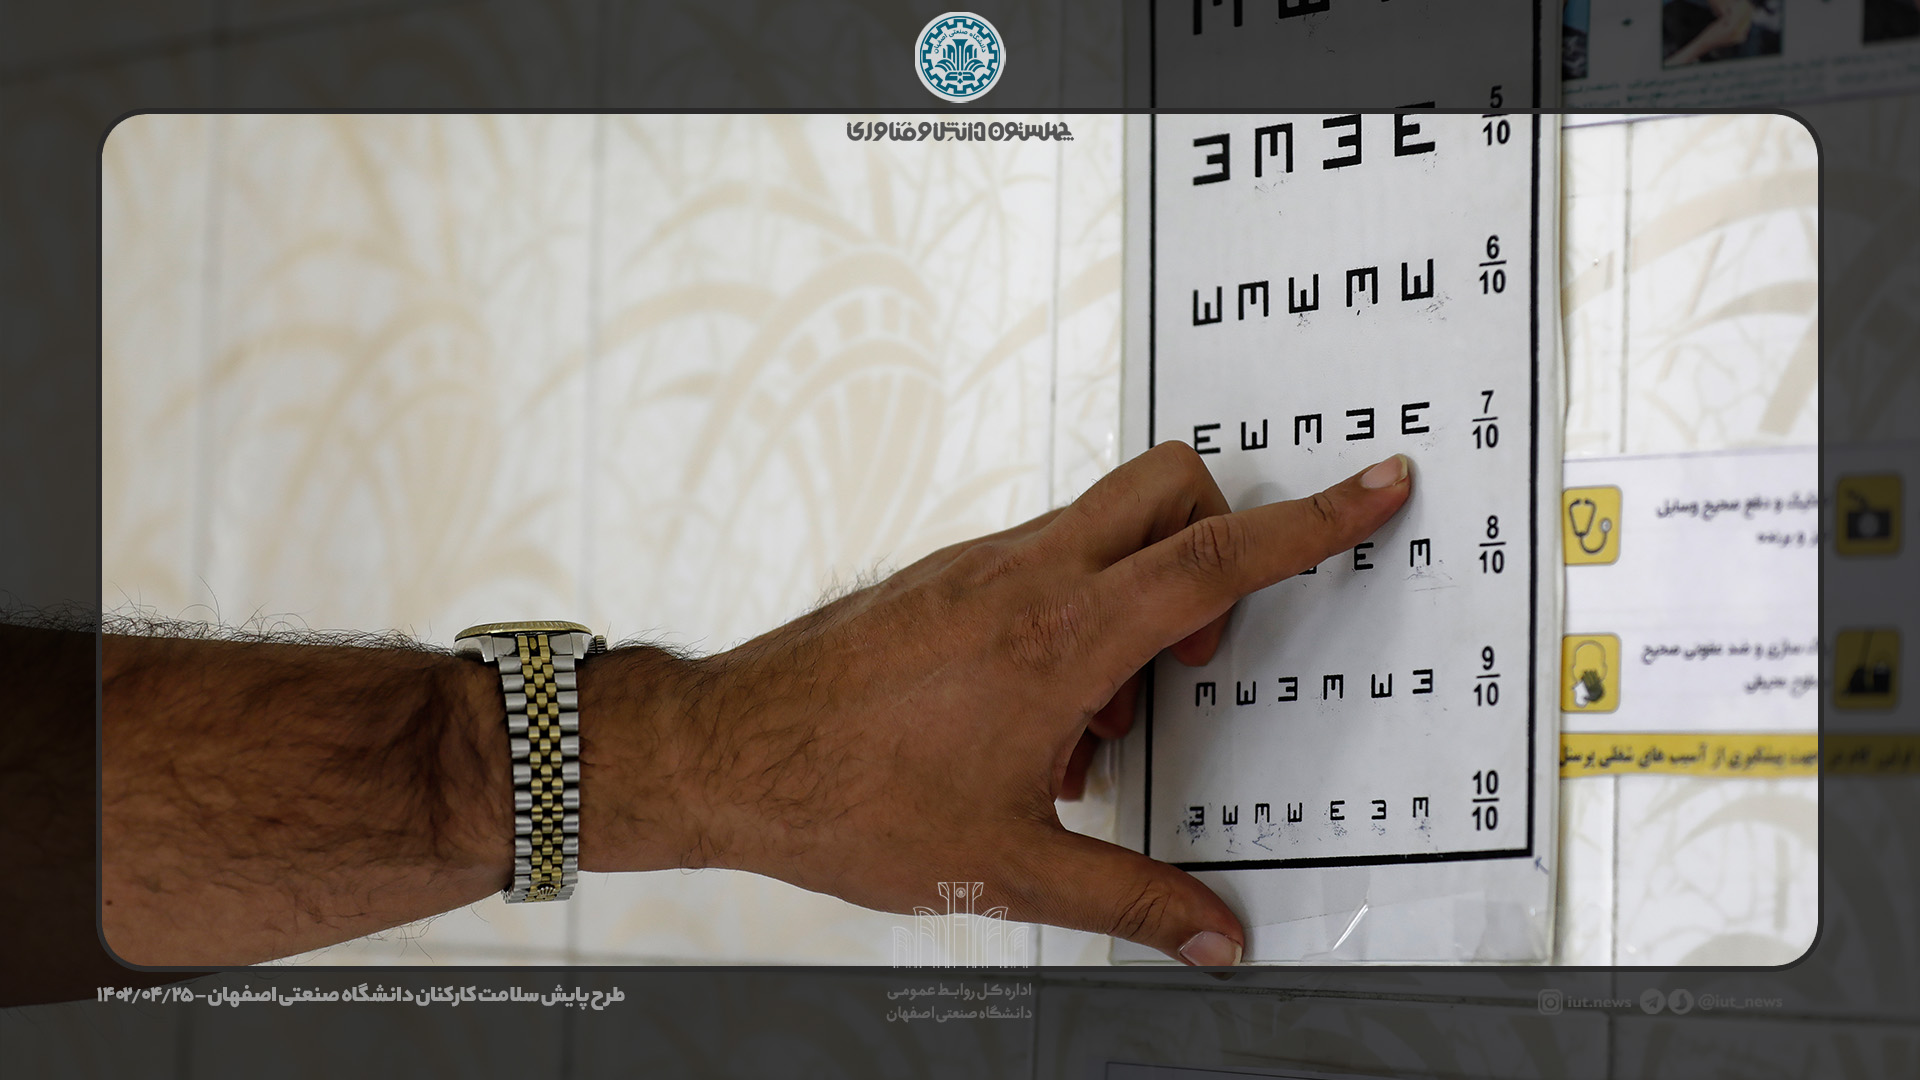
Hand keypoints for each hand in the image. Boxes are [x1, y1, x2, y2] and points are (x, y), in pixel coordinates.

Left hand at [580, 444, 1413, 964]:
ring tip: (1097, 722)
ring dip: (1139, 600)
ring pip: (1105, 527)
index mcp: (1060, 637)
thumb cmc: (848, 802)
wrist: (724, 754)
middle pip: (1169, 491)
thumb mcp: (1006, 868)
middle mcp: (1025, 576)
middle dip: (1224, 540)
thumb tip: (1216, 936)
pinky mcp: (947, 577)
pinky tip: (1037, 720)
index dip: (1314, 521)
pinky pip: (1046, 561)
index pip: (1217, 559)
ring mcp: (980, 565)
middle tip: (1203, 646)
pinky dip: (1076, 614)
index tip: (1375, 484)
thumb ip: (1129, 899)